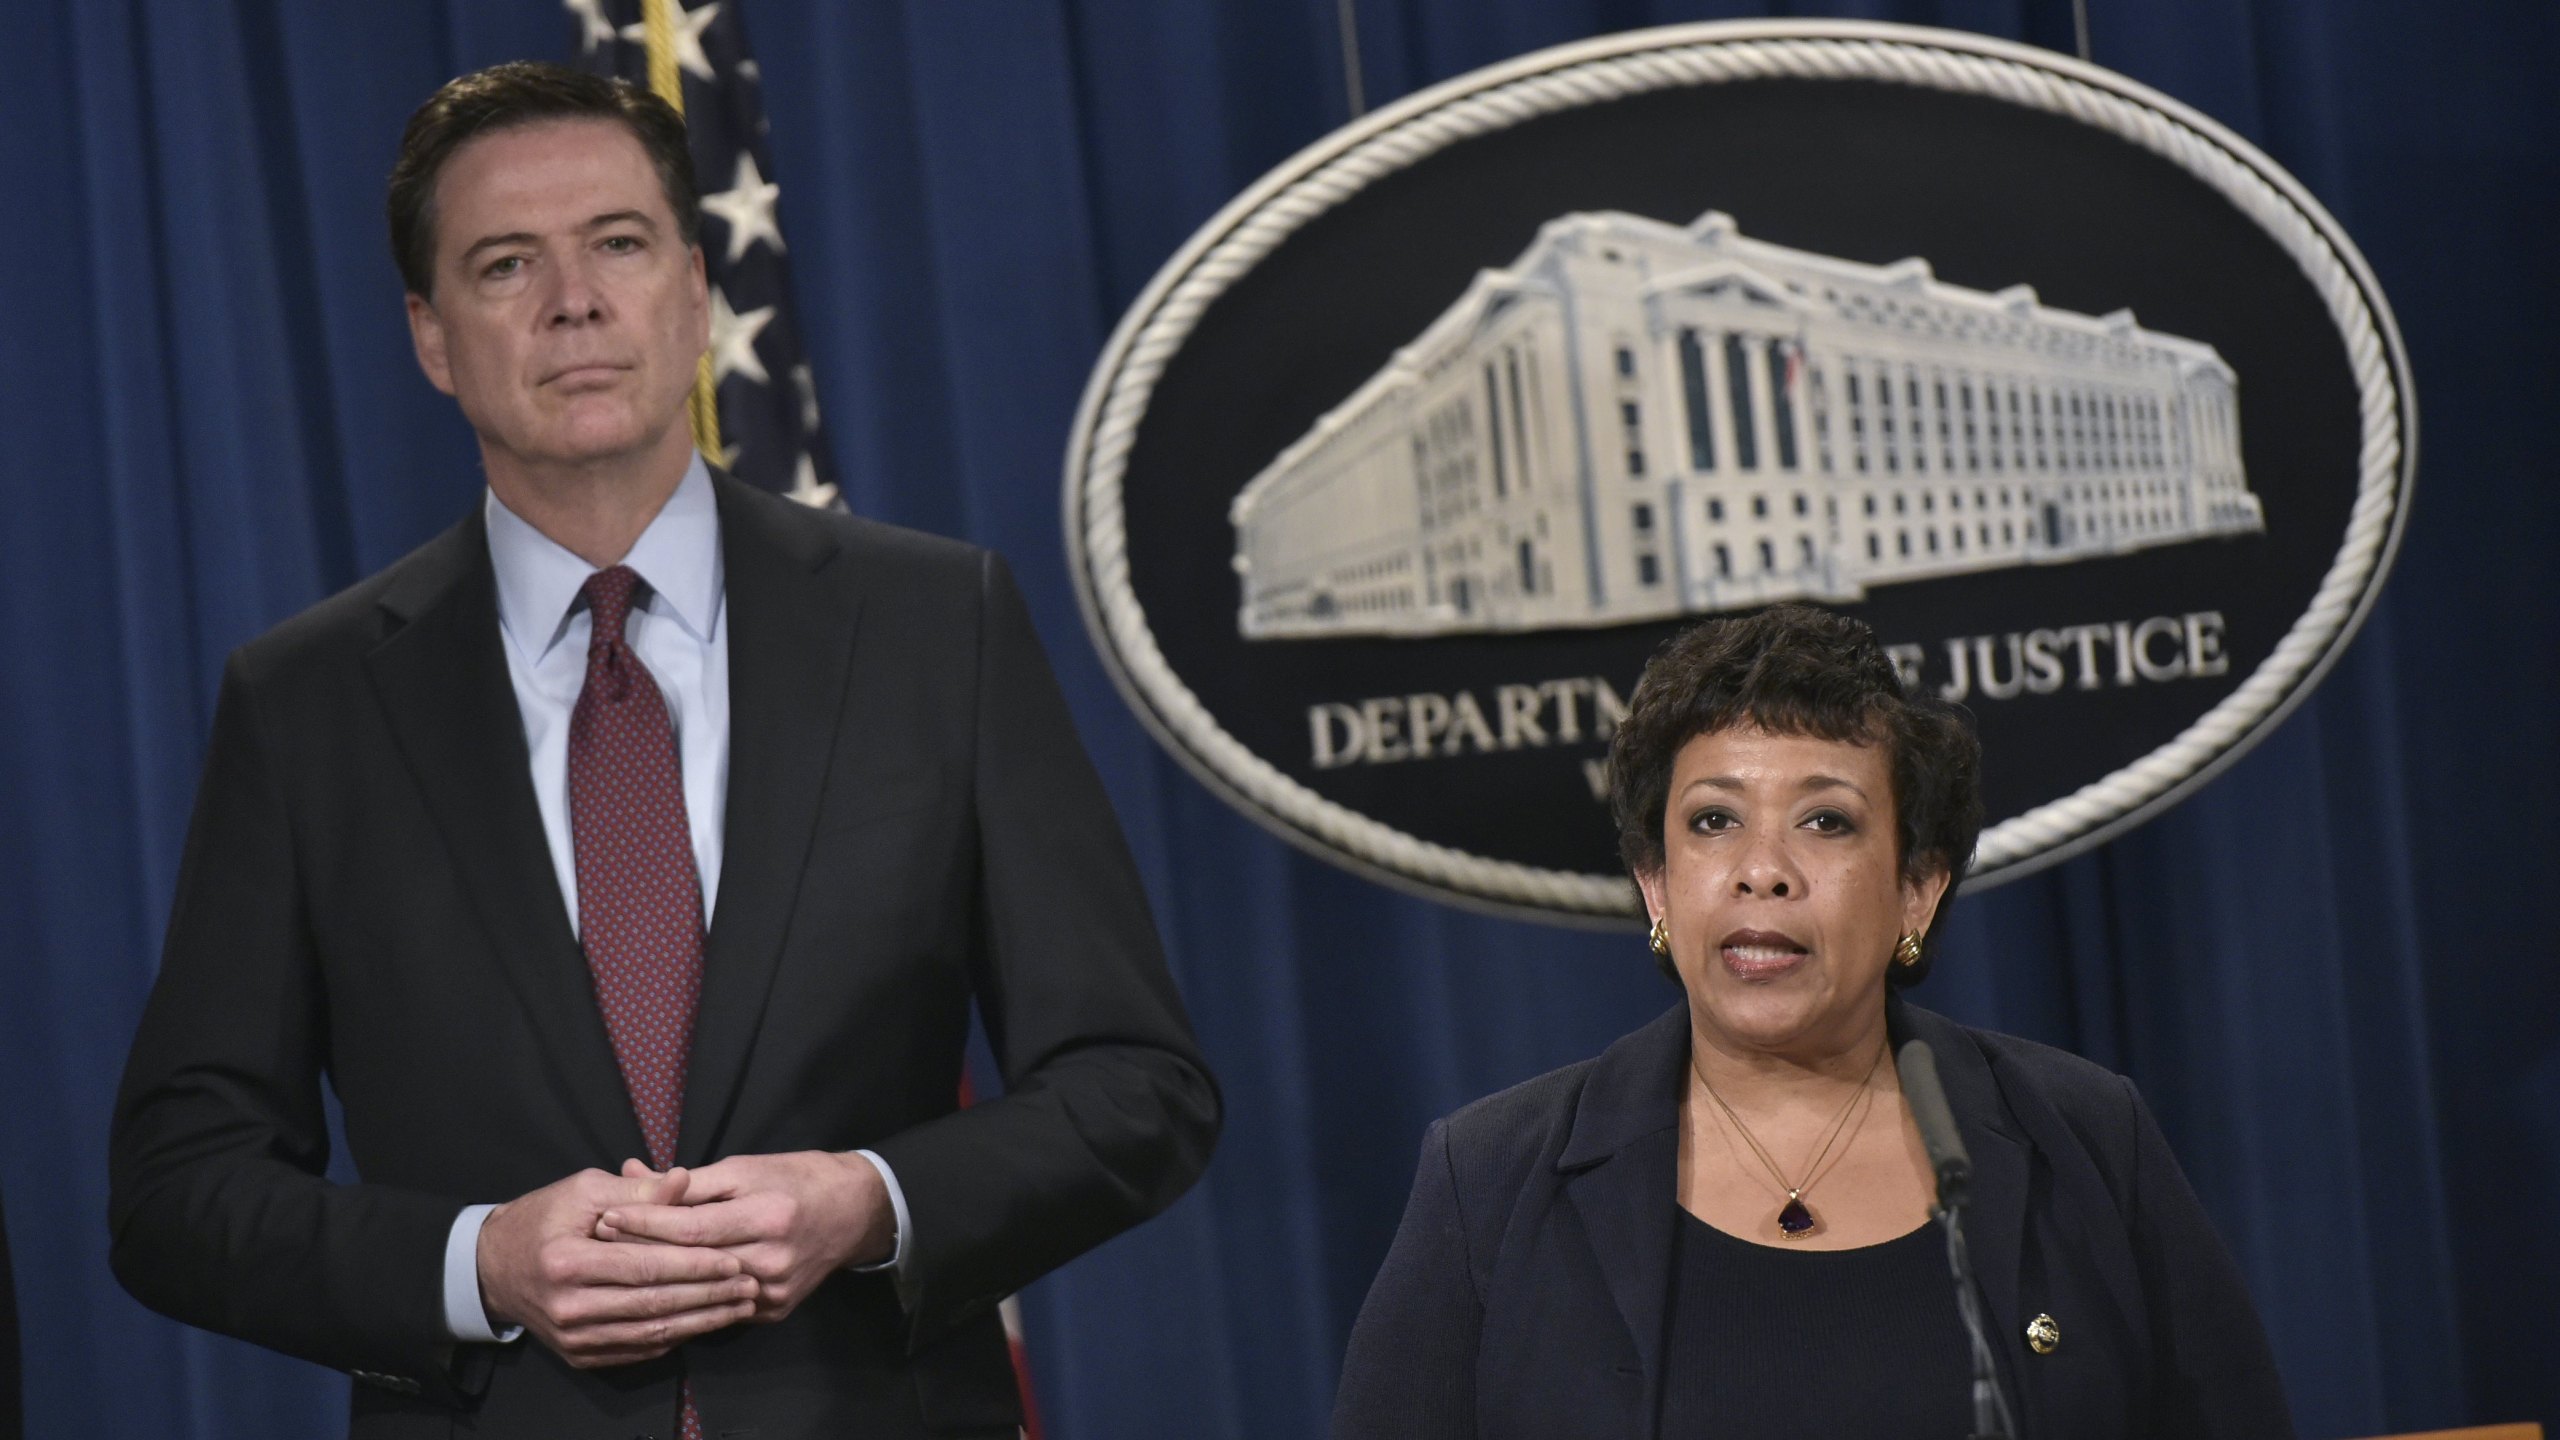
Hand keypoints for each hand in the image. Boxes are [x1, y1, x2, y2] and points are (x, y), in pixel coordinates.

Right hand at [477, 1166, 759, 1367]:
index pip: (645, 1266)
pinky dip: (675, 1335)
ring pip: (650, 1331)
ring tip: (740, 1305)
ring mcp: (572, 1338)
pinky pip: (637, 1348)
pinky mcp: (578, 1355)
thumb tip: (684, 1179)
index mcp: (567, 1262)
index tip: (734, 1259)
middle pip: (653, 1303)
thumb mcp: (585, 1190)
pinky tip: (706, 1321)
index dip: (694, 1264)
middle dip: (708, 1296)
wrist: (494, 1267)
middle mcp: (567, 1307)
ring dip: (701, 1321)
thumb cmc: (544, 1218)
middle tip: (750, 1285)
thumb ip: (638, 1190)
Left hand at [596, 1151, 893, 1324]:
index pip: (691, 1228)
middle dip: (641, 1253)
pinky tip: (658, 1290)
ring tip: (618, 1268)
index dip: (645, 1223)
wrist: (854, 1212)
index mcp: (767, 1217)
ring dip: (659, 1281)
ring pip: (703, 1293)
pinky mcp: (775, 1311)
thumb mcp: (746, 1168)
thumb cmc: (796, 1178)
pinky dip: (690, 1298)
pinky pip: (721, 1308)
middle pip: (692, 1265)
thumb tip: (633, 1175)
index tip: (606, 1217)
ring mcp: (774, 1293)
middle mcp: (772, 1260)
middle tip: (598, 1244)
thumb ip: (689, 1181)